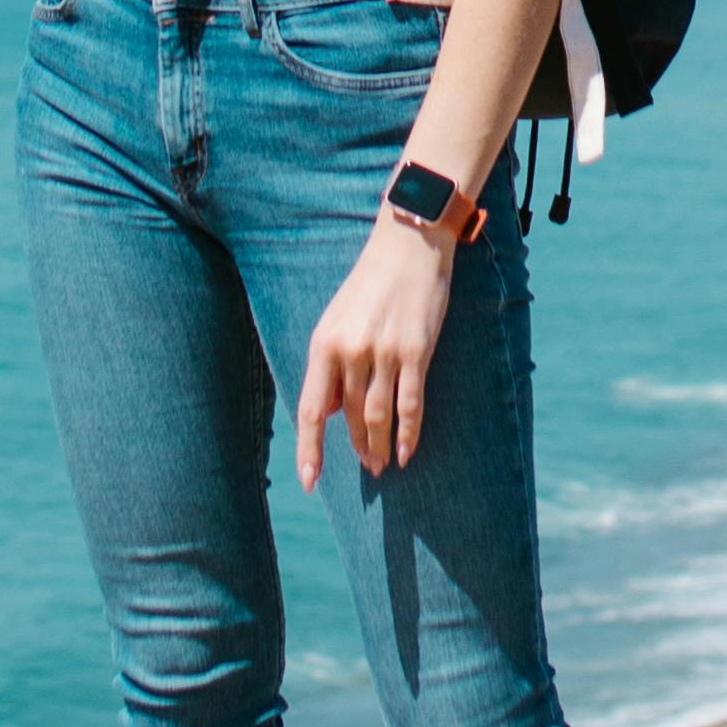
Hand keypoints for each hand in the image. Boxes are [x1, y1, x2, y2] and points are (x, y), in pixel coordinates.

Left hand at [297, 204, 457, 489]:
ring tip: (380, 465)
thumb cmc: (370, 283)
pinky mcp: (417, 352)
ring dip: (378, 447)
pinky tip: (405, 452)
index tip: (310, 481)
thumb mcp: (337, 319)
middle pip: (349, 416)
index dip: (310, 449)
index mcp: (324, 343)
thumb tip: (328, 412)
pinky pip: (411, 404)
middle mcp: (351, 351)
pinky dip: (408, 434)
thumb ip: (330, 365)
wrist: (407, 245)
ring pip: (378, 416)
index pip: (311, 409)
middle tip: (365, 468)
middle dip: (356, 446)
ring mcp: (385, 352)